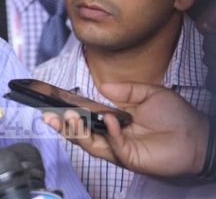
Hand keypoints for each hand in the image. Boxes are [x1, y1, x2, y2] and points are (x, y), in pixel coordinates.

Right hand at [42, 82, 208, 176]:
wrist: (197, 134)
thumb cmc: (175, 114)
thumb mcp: (147, 93)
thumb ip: (123, 89)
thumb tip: (100, 86)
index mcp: (111, 118)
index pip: (83, 114)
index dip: (65, 109)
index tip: (48, 100)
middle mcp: (110, 134)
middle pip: (78, 132)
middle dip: (61, 124)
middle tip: (48, 115)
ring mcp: (118, 147)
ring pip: (88, 143)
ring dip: (76, 131)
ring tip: (67, 117)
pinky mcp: (129, 158)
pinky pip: (113, 146)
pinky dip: (110, 132)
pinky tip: (111, 120)